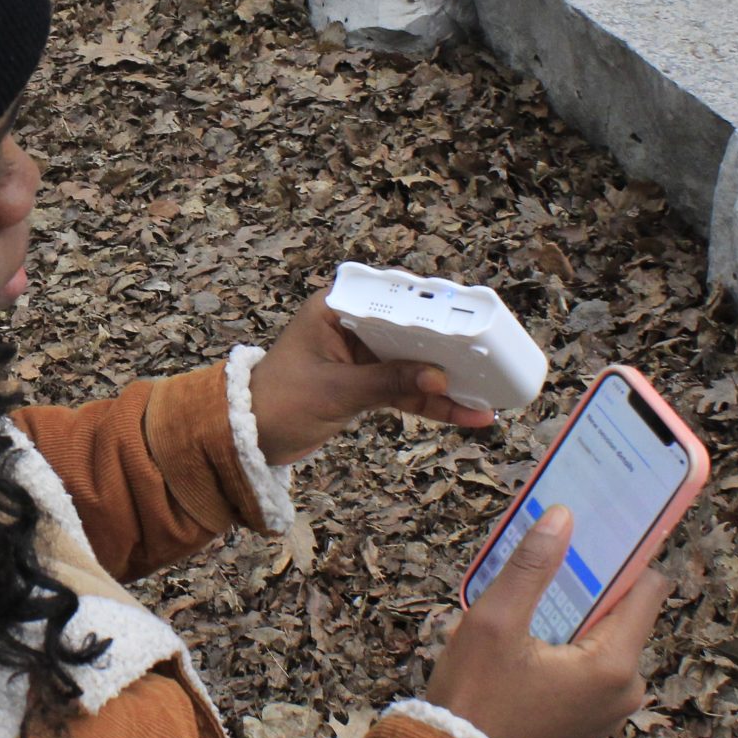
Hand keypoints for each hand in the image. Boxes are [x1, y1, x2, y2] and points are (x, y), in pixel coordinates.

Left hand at [247, 289, 495, 465]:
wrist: (248, 439)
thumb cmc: (277, 401)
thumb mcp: (335, 390)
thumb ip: (387, 381)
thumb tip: (438, 378)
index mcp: (337, 308)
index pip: (391, 297)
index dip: (431, 306)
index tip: (466, 315)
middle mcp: (353, 326)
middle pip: (411, 329)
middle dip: (449, 346)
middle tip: (489, 354)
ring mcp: (363, 357)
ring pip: (414, 363)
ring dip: (448, 380)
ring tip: (489, 393)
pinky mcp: (367, 385)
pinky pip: (408, 390)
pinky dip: (434, 403)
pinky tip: (467, 414)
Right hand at [421, 506, 671, 737]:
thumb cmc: (476, 695)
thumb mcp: (495, 622)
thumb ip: (531, 566)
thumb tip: (563, 516)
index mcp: (614, 662)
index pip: (648, 589)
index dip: (627, 557)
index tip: (597, 535)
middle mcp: (627, 688)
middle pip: (626, 614)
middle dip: (593, 587)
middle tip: (551, 565)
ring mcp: (612, 710)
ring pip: (608, 640)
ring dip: (578, 618)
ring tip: (533, 603)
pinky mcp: (593, 721)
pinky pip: (594, 668)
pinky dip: (572, 648)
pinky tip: (532, 640)